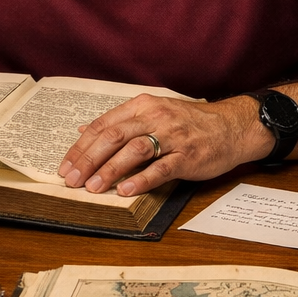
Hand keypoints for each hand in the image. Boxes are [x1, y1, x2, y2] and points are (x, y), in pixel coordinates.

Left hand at [56, 95, 274, 196]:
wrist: (232, 126)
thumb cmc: (189, 123)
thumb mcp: (153, 112)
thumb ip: (120, 121)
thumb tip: (84, 129)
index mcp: (143, 106)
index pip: (103, 125)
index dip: (81, 146)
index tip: (65, 165)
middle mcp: (155, 117)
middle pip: (114, 136)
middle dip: (89, 159)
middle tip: (71, 180)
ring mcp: (173, 136)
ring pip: (134, 151)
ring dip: (110, 170)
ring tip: (92, 187)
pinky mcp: (188, 156)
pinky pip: (161, 168)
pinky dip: (141, 179)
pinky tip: (125, 190)